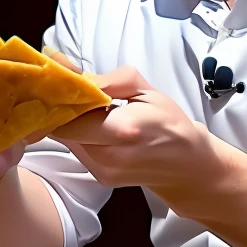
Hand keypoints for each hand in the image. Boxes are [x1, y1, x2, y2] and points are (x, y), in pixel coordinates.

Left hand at [50, 65, 219, 190]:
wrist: (187, 165)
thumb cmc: (168, 121)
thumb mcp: (144, 90)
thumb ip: (106, 80)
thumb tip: (66, 68)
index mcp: (123, 129)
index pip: (69, 115)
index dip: (60, 98)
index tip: (60, 83)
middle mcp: (109, 156)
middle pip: (62, 130)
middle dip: (62, 109)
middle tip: (68, 93)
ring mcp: (103, 171)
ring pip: (66, 140)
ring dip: (69, 122)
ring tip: (85, 109)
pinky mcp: (100, 178)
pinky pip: (77, 150)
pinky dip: (79, 136)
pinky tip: (94, 126)